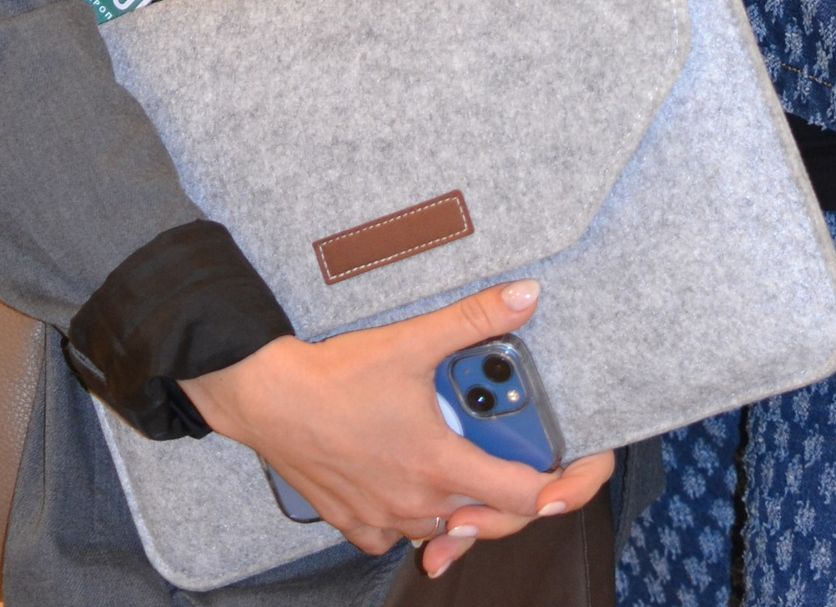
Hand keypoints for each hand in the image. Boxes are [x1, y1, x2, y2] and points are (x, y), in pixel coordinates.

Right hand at [182, 279, 613, 574]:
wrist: (266, 398)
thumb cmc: (336, 375)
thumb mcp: (414, 340)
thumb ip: (475, 320)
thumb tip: (526, 297)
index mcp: (440, 465)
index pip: (521, 498)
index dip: (556, 489)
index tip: (569, 477)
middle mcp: (417, 502)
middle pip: (486, 522)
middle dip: (509, 502)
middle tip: (521, 474)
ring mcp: (383, 518)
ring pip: (441, 531)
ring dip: (461, 510)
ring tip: (468, 476)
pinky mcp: (352, 522)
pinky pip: (394, 537)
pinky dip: (411, 520)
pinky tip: (412, 491)